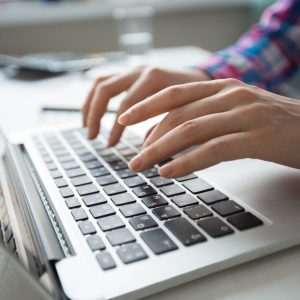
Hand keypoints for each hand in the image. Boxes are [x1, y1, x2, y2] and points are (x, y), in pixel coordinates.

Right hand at [82, 66, 209, 144]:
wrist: (201, 78)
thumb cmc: (197, 98)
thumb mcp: (185, 111)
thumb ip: (165, 126)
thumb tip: (144, 149)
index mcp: (154, 78)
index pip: (126, 104)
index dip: (116, 127)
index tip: (111, 145)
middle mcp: (140, 70)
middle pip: (106, 89)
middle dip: (95, 114)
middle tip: (92, 137)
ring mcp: (133, 70)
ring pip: (101, 83)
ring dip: (90, 106)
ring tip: (87, 127)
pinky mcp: (130, 74)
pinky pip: (105, 82)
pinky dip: (96, 99)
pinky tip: (95, 114)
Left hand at [118, 78, 299, 177]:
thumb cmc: (271, 124)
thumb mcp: (234, 112)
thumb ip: (204, 118)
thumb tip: (169, 135)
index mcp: (222, 87)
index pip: (174, 93)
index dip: (146, 106)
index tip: (125, 119)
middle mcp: (231, 95)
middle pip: (178, 113)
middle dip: (149, 136)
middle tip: (132, 156)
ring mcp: (245, 114)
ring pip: (191, 130)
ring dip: (161, 150)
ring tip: (142, 166)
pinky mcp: (257, 137)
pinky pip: (213, 150)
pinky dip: (187, 162)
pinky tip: (170, 173)